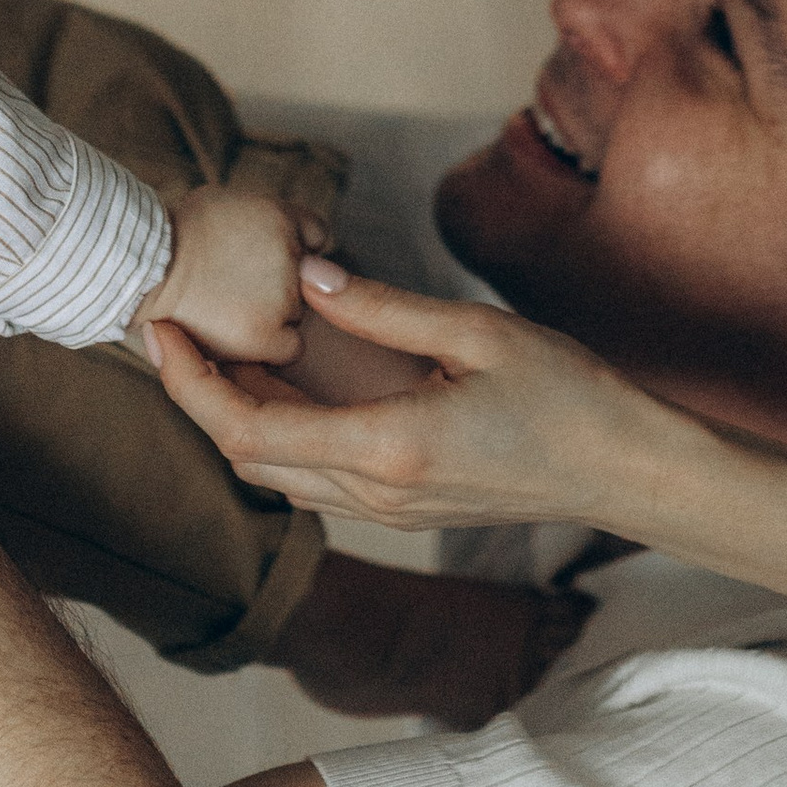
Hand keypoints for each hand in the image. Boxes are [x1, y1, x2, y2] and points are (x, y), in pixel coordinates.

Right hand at [138, 177, 315, 367]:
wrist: (140, 271)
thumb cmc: (170, 238)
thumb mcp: (222, 203)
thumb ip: (262, 219)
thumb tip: (283, 237)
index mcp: (281, 215)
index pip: (317, 236)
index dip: (295, 249)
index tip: (263, 259)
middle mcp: (291, 253)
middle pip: (308, 279)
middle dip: (282, 282)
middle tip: (236, 284)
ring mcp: (283, 296)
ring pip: (297, 314)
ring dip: (273, 314)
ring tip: (226, 306)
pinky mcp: (268, 335)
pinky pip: (290, 348)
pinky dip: (269, 347)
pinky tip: (237, 334)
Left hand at [149, 260, 705, 535]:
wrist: (625, 471)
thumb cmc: (568, 393)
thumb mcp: (477, 332)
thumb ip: (382, 308)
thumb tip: (305, 275)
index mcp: (386, 447)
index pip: (248, 426)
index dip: (189, 381)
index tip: (162, 330)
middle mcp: (375, 492)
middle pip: (246, 457)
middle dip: (197, 397)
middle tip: (175, 330)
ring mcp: (388, 511)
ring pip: (276, 475)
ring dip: (235, 418)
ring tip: (219, 348)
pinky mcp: (404, 510)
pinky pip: (314, 480)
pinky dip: (278, 435)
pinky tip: (285, 383)